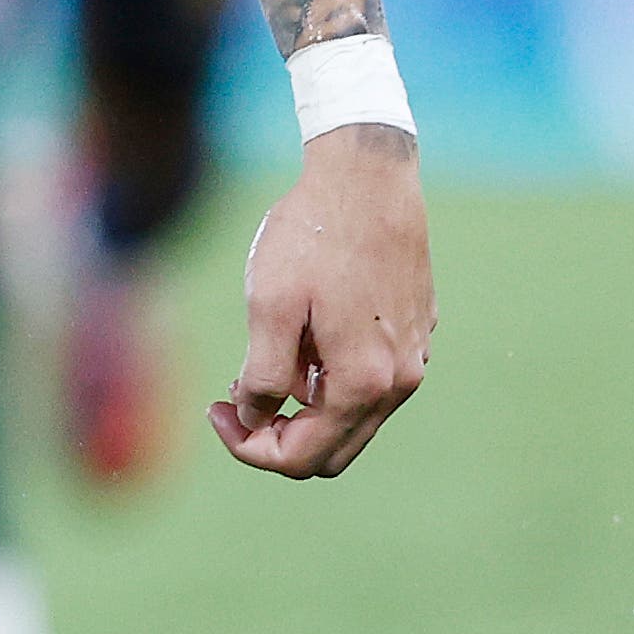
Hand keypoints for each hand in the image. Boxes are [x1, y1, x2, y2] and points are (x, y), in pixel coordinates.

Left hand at [212, 125, 431, 477]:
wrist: (368, 175)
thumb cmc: (314, 234)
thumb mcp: (269, 304)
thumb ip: (263, 374)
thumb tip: (256, 418)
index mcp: (363, 383)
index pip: (302, 458)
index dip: (249, 446)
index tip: (216, 409)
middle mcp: (399, 382)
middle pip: (333, 451)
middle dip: (278, 437)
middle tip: (235, 400)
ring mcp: (414, 357)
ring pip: (355, 418)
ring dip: (306, 407)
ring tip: (263, 360)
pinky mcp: (417, 331)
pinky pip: (372, 382)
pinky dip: (332, 380)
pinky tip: (303, 335)